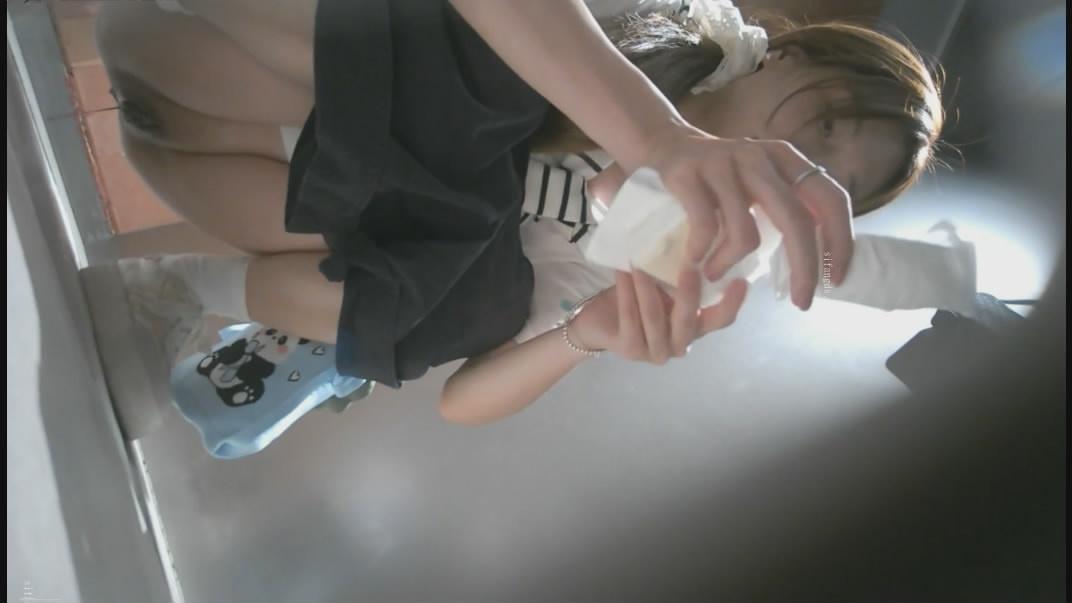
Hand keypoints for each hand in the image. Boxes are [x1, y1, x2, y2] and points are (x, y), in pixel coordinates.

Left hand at [569, 266, 747, 364]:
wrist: (598, 320)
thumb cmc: (638, 297)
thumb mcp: (664, 283)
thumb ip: (681, 273)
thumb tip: (696, 233)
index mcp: (695, 328)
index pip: (721, 320)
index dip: (732, 303)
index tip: (741, 280)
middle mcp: (680, 344)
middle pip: (689, 320)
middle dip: (689, 292)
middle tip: (690, 265)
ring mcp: (655, 351)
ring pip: (655, 317)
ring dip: (648, 287)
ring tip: (640, 260)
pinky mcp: (630, 350)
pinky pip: (631, 317)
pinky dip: (627, 292)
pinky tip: (622, 270)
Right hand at [637, 123, 854, 310]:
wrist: (665, 143)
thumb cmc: (720, 178)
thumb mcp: (760, 182)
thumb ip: (786, 207)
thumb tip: (816, 262)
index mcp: (786, 160)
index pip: (830, 199)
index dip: (841, 241)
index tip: (835, 279)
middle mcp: (759, 158)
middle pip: (796, 220)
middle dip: (804, 268)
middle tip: (801, 302)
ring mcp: (723, 164)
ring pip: (746, 232)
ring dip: (733, 264)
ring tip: (716, 275)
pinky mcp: (689, 175)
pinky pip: (706, 227)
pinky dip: (703, 254)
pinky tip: (696, 263)